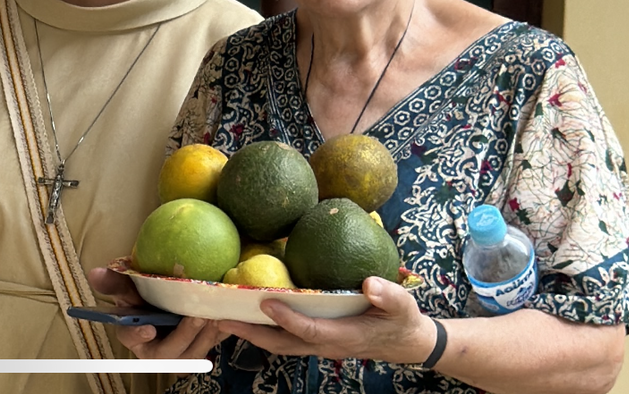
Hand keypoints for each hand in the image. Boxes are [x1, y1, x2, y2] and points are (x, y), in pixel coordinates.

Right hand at [86, 267, 224, 359]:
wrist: (167, 304)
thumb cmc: (144, 298)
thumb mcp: (128, 289)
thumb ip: (114, 283)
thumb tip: (94, 271)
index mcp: (133, 336)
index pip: (130, 338)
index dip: (137, 335)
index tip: (147, 327)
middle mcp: (154, 352)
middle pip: (168, 353)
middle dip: (184, 336)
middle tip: (197, 316)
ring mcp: (177, 355)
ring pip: (192, 355)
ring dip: (205, 338)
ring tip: (215, 316)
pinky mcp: (197, 352)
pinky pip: (211, 349)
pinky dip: (220, 336)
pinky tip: (228, 320)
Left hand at [221, 274, 433, 362]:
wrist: (405, 341)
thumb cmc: (401, 319)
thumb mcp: (402, 305)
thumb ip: (388, 295)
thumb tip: (369, 283)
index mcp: (344, 336)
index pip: (310, 330)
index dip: (287, 318)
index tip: (266, 300)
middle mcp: (326, 344)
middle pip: (283, 344)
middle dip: (253, 333)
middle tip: (224, 319)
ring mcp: (319, 345)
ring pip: (280, 344)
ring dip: (253, 333)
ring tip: (224, 319)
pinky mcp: (316, 339)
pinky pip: (285, 338)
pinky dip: (264, 330)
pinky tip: (249, 315)